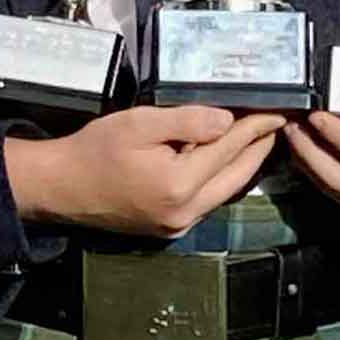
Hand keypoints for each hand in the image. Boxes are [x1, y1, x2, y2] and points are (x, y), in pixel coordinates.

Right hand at [5, 106, 284, 239]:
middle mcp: (185, 212)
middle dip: (259, 148)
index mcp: (178, 185)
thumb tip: (228, 121)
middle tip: (277, 123)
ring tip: (258, 137)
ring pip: (225, 191)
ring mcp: (178, 225)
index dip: (256, 127)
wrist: (60, 187)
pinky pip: (207, 200)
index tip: (278, 111)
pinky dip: (221, 178)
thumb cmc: (94, 151)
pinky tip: (225, 159)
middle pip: (237, 177)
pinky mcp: (170, 228)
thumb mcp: (139, 123)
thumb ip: (187, 121)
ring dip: (244, 164)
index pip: (229, 149)